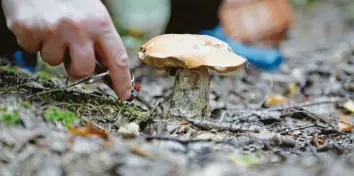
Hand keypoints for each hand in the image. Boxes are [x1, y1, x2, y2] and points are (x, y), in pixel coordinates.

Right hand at [1, 0, 131, 99]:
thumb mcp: (92, 12)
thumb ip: (99, 39)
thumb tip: (107, 69)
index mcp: (99, 22)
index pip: (117, 59)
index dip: (122, 80)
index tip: (125, 95)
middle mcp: (78, 27)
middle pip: (82, 70)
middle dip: (76, 68)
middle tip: (70, 52)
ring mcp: (52, 29)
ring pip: (54, 62)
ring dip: (52, 50)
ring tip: (51, 28)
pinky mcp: (27, 29)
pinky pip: (32, 50)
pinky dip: (34, 41)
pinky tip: (37, 24)